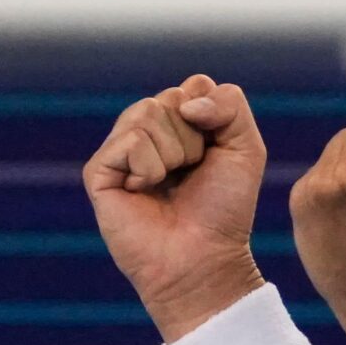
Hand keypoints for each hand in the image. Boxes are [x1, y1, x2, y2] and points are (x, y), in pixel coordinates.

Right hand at [85, 75, 268, 340]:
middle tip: (190, 176)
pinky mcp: (100, 171)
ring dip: (173, 154)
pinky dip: (149, 168)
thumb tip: (185, 102)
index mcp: (178, 123)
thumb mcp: (245, 148)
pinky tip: (145, 192)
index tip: (214, 156)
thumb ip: (229, 104)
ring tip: (169, 185)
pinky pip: (130, 141)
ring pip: (148, 113)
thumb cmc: (224, 209)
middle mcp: (146, 132)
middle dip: (193, 139)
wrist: (204, 258)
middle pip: (172, 98)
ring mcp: (120, 150)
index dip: (213, 118)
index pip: (194, 86)